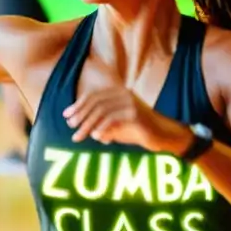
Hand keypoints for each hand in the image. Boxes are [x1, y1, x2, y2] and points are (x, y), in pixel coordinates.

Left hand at [63, 84, 191, 151]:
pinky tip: (96, 137)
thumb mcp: (116, 124)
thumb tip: (78, 125)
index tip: (66, 116)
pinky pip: (113, 120)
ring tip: (78, 137)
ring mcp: (131, 103)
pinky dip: (102, 128)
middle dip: (80, 115)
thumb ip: (99, 122)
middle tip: (71, 128)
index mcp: (119, 92)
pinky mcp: (136, 115)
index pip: (93, 95)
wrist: (163, 136)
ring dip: (87, 125)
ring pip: (102, 112)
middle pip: (95, 102)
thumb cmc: (138, 131)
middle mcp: (124, 94)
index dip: (78, 105)